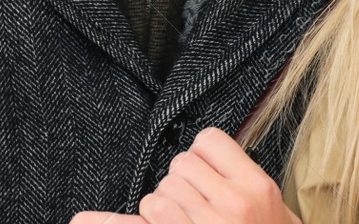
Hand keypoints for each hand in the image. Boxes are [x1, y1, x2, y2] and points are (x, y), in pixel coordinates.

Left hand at [70, 126, 299, 223]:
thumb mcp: (277, 216)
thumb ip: (243, 183)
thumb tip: (196, 156)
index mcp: (257, 188)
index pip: (208, 142)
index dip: (201, 158)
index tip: (205, 177)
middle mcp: (233, 207)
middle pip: (179, 167)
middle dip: (181, 187)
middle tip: (199, 215)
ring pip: (157, 197)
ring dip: (162, 212)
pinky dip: (107, 223)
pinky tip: (81, 221)